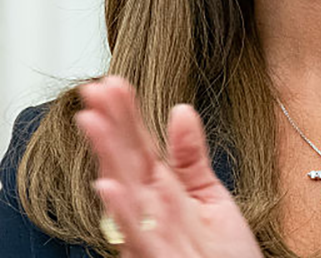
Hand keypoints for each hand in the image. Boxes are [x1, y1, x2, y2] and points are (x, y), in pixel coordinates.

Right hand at [75, 77, 262, 257]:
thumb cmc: (224, 252)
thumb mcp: (211, 195)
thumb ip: (192, 156)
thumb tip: (181, 110)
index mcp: (162, 191)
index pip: (140, 146)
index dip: (127, 115)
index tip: (114, 83)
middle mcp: (150, 210)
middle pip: (126, 161)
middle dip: (110, 126)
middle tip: (95, 89)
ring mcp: (150, 233)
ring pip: (123, 191)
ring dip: (107, 157)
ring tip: (92, 122)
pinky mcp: (156, 257)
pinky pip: (136, 233)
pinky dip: (122, 210)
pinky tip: (109, 184)